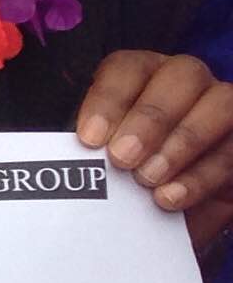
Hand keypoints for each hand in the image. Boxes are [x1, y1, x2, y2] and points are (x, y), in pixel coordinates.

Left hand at [76, 50, 232, 248]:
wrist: (156, 215)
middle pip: (182, 75)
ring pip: (221, 103)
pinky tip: (170, 199)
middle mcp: (186, 82)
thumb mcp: (96, 158)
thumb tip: (64, 154)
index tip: (89, 139)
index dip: (109, 98)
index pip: (128, 67)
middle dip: (151, 117)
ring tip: (148, 179)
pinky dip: (202, 176)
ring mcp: (222, 108)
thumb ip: (88, 148)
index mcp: (141, 75)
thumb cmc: (116, 177)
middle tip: (122, 158)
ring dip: (183, 141)